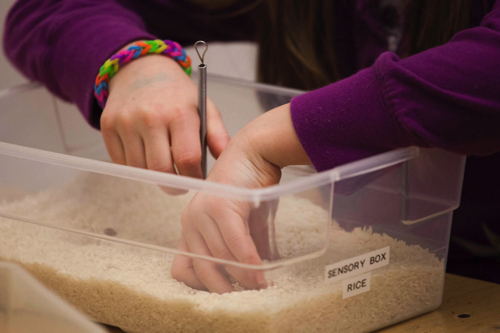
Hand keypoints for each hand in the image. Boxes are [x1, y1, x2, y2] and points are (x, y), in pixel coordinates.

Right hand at [100, 44, 229, 182]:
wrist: (141, 70)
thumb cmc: (177, 95)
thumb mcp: (204, 108)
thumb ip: (217, 135)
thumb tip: (225, 160)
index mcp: (180, 113)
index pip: (187, 159)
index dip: (193, 176)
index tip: (196, 179)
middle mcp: (151, 117)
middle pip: (161, 169)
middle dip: (173, 185)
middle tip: (180, 185)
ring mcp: (126, 121)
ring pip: (140, 169)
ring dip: (153, 176)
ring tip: (164, 169)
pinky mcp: (108, 126)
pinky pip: (121, 162)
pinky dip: (135, 167)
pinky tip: (146, 158)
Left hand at [171, 103, 310, 292]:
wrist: (254, 152)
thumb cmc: (248, 186)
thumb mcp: (243, 224)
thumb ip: (242, 249)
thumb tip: (255, 277)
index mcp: (191, 227)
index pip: (182, 268)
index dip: (201, 286)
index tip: (224, 294)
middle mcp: (190, 221)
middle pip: (200, 268)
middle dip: (223, 288)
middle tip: (244, 298)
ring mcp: (202, 213)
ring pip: (220, 257)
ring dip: (244, 276)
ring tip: (261, 286)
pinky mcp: (219, 205)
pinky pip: (234, 242)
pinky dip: (249, 260)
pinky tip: (262, 270)